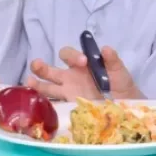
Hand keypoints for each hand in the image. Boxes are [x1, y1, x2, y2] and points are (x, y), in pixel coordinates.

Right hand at [26, 46, 142, 101]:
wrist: (126, 107)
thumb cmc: (121, 84)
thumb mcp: (119, 70)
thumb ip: (112, 60)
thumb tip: (105, 48)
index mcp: (80, 65)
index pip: (68, 55)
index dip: (72, 55)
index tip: (84, 61)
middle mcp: (70, 77)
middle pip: (50, 69)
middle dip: (41, 67)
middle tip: (38, 64)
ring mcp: (67, 92)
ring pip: (47, 86)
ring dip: (37, 83)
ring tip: (29, 81)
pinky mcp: (68, 106)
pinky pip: (53, 102)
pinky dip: (43, 101)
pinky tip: (35, 100)